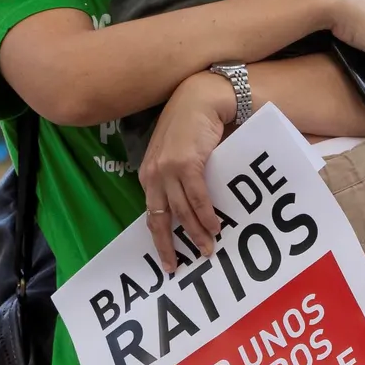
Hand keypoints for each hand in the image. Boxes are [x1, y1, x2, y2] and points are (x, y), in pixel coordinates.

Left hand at [138, 73, 230, 269]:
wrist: (201, 98)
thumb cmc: (192, 123)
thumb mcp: (178, 151)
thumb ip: (179, 173)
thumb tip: (191, 200)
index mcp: (149, 173)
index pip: (151, 212)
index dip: (160, 237)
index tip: (168, 258)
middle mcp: (154, 174)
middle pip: (160, 218)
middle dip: (169, 245)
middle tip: (179, 266)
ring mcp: (168, 169)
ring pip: (180, 211)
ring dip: (195, 233)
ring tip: (208, 249)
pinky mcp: (186, 163)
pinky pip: (197, 197)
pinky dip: (205, 214)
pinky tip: (214, 226)